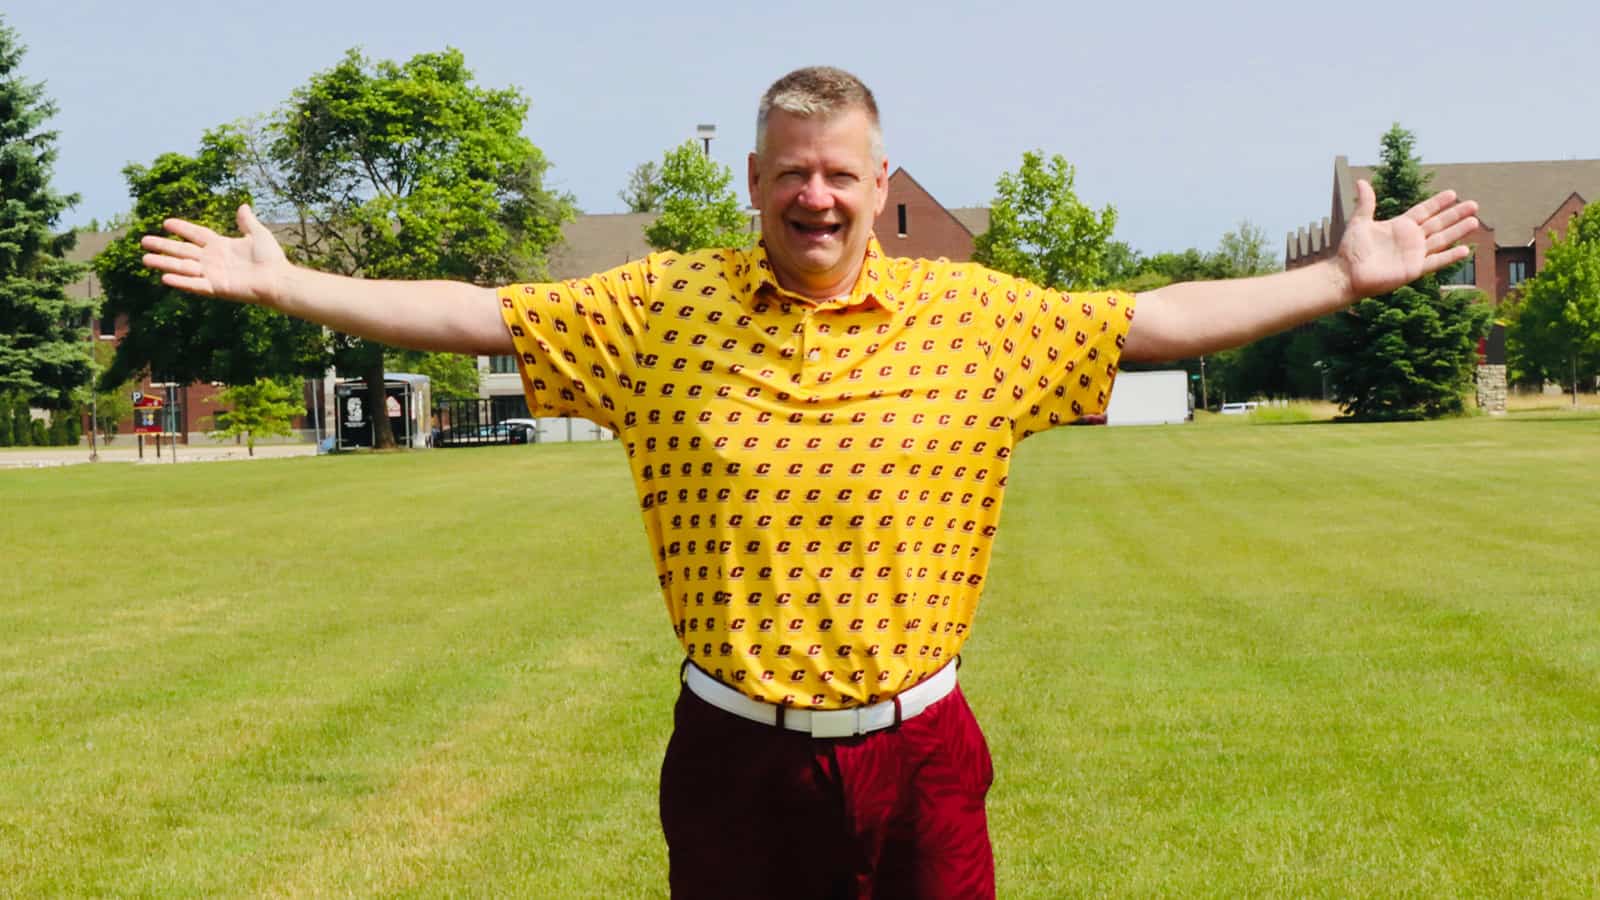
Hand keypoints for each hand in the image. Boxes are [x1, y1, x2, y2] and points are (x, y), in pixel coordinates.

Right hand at [140, 204, 288, 305]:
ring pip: (183, 267)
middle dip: (164, 246)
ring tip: (145, 259)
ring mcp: (213, 274)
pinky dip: (181, 281)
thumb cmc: (271, 258)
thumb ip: (247, 222)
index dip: (182, 229)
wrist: (279, 279)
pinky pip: (195, 284)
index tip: (166, 222)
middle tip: (144, 241)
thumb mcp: (258, 234)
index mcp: (221, 246)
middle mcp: (213, 260)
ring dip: (164, 263)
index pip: (196, 234)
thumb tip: (243, 205)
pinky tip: (165, 277)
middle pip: (183, 251)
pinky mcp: (216, 288)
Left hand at [1337, 179, 1478, 301]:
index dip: (1438, 203)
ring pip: (1441, 240)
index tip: (1453, 193)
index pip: (1424, 211)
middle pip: (1438, 223)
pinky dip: (1450, 257)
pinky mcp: (1414, 269)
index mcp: (1399, 225)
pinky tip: (1465, 250)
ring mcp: (1414, 254)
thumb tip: (1361, 181)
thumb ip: (1365, 203)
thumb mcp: (1359, 222)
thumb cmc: (1351, 250)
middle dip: (1455, 214)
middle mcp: (1410, 239)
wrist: (1347, 274)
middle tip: (1474, 204)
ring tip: (1474, 222)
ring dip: (1458, 231)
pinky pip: (1436, 261)